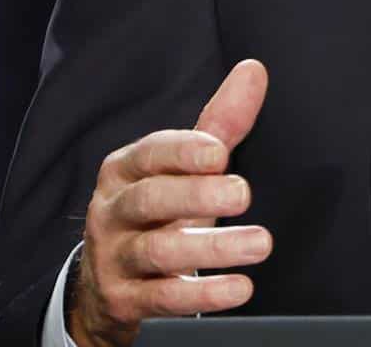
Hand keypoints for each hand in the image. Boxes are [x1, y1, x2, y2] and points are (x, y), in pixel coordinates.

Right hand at [68, 60, 270, 346]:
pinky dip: (202, 295)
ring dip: (213, 248)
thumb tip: (253, 71)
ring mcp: (115, 259)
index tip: (219, 153)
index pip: (149, 155)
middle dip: (197, 195)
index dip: (183, 152)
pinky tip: (239, 287)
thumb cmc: (158, 213)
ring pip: (158, 251)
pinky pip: (162, 299)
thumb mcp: (183, 170)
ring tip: (260, 243)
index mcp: (124, 171)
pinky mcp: (125, 300)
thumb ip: (219, 125)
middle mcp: (112, 212)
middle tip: (243, 194)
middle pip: (150, 200)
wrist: (111, 283)